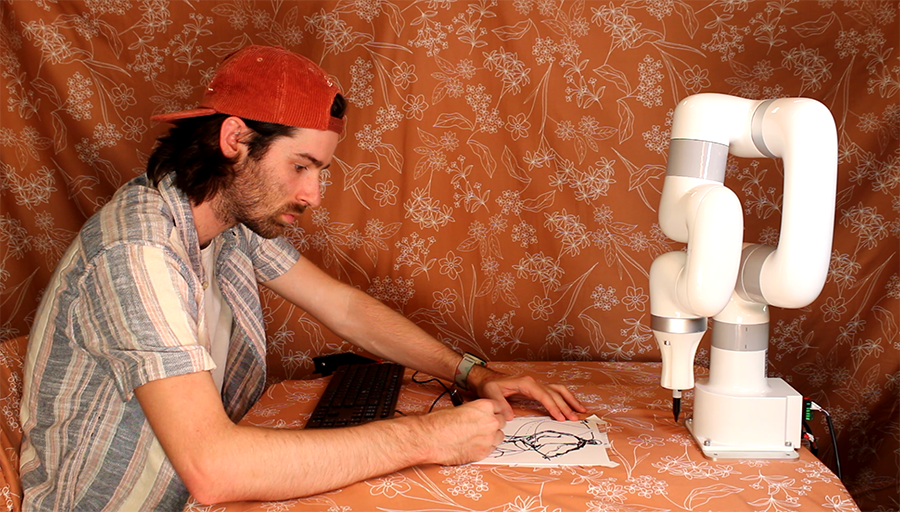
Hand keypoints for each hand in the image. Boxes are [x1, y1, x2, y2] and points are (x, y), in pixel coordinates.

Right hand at [418, 399, 505, 465]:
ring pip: (499, 436)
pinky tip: (473, 445)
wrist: (430, 439)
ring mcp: (488, 439)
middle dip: (493, 423)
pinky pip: (491, 449)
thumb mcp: (459, 408)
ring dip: (491, 436)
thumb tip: (479, 416)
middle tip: (483, 426)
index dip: (493, 411)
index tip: (490, 414)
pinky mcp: (483, 453)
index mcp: (485, 406)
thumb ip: (475, 412)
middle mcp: (491, 422)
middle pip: (501, 421)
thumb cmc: (439, 422)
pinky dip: (485, 447)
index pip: (499, 407)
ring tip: (477, 436)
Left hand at [467, 366, 586, 420]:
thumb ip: (500, 404)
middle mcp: (534, 382)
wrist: (488, 379)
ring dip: (570, 400)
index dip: (553, 406)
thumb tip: (510, 416)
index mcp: (526, 382)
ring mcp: (537, 385)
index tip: (560, 417)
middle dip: (566, 406)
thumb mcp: (491, 394)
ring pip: (559, 390)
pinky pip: (555, 392)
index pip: (543, 395)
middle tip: (575, 419)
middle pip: (554, 394)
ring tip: (581, 411)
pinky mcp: (538, 389)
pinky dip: (566, 398)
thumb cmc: (490, 386)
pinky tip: (573, 406)